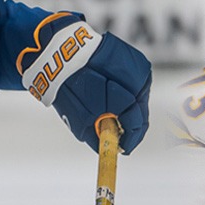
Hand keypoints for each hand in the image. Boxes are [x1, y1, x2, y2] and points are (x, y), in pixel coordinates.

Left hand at [47, 27, 149, 152]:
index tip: (124, 149)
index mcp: (127, 100)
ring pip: (140, 96)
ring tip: (114, 114)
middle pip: (140, 111)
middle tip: (121, 136)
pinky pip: (136, 81)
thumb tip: (108, 148)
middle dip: (130, 125)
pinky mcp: (135, 59)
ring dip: (129, 107)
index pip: (136, 124)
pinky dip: (127, 91)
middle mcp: (139, 83)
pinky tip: (115, 96)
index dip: (130, 140)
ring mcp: (139, 69)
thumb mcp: (81, 121)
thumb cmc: (71, 89)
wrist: (64, 55)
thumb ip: (99, 136)